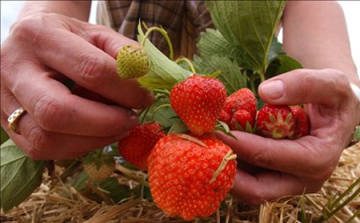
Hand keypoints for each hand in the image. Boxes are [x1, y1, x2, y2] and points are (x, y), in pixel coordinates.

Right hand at [1, 13, 153, 159]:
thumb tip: (145, 82)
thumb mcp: (98, 34)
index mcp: (39, 37)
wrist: (33, 45)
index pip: (90, 70)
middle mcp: (14, 69)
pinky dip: (78, 147)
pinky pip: (42, 150)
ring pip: (47, 138)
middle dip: (106, 123)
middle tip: (131, 120)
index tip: (145, 97)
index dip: (125, 90)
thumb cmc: (69, 39)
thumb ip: (124, 53)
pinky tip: (97, 135)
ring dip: (93, 140)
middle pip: (58, 111)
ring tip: (118, 128)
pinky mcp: (7, 125)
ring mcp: (4, 101)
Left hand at [216, 68, 359, 204]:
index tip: (217, 131)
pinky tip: (215, 143)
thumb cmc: (334, 100)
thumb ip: (305, 84)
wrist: (334, 113)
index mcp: (318, 160)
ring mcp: (285, 181)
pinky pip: (247, 177)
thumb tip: (266, 92)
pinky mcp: (272, 176)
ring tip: (203, 146)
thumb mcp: (331, 83)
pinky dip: (230, 162)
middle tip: (202, 149)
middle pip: (256, 189)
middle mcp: (301, 179)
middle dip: (227, 171)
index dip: (242, 145)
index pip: (272, 158)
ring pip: (247, 187)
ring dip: (224, 168)